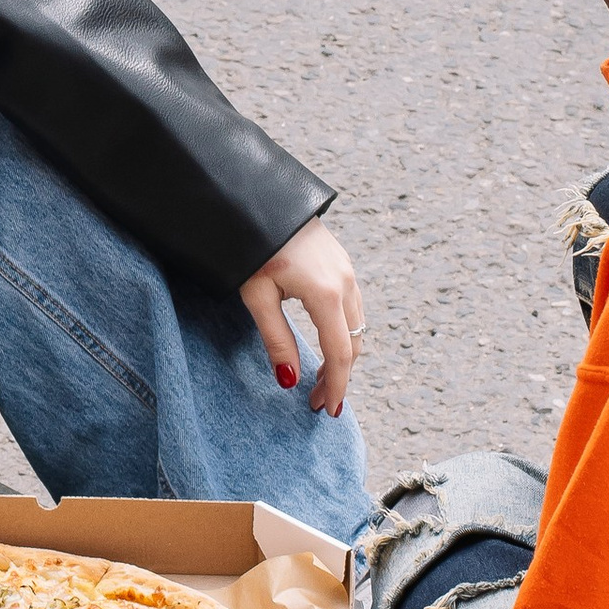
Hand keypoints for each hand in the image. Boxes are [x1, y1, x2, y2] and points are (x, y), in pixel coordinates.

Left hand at [240, 213, 363, 416]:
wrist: (257, 197)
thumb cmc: (251, 246)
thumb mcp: (257, 297)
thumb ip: (276, 340)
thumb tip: (289, 380)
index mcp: (326, 293)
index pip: (340, 353)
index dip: (335, 386)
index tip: (327, 411)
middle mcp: (345, 282)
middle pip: (353, 343)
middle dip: (338, 376)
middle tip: (316, 401)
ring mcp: (348, 270)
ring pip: (356, 326)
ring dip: (342, 355)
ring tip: (318, 378)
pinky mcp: (342, 263)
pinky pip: (352, 307)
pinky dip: (343, 332)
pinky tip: (326, 343)